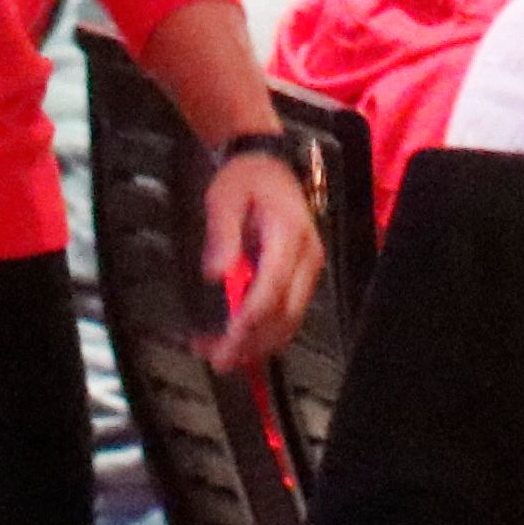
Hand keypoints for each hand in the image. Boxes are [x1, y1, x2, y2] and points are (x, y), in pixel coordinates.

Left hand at [201, 142, 324, 377]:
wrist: (270, 165)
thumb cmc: (246, 179)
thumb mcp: (224, 197)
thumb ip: (221, 234)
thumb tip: (216, 273)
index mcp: (289, 234)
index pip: (274, 286)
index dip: (251, 317)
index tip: (228, 338)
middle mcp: (306, 257)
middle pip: (285, 313)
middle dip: (251, 342)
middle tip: (217, 359)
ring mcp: (307, 270)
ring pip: (287, 321)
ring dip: (255, 344)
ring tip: (218, 355)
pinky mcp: (301, 279)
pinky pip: (285, 314)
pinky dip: (261, 333)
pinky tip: (234, 340)